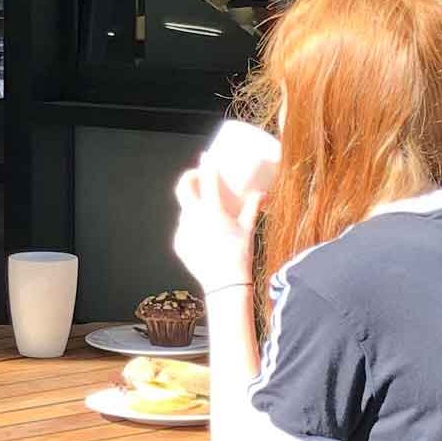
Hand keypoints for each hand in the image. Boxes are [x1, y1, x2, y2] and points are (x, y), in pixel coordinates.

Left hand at [172, 158, 261, 291]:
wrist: (224, 284)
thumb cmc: (239, 254)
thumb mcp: (248, 228)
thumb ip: (253, 207)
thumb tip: (262, 192)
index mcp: (212, 211)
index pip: (207, 180)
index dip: (207, 164)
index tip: (207, 156)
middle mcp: (193, 218)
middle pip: (183, 187)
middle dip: (189, 176)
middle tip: (197, 175)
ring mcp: (183, 231)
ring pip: (184, 209)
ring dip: (192, 204)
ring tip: (204, 207)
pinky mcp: (179, 243)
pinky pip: (184, 227)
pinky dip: (191, 224)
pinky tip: (201, 231)